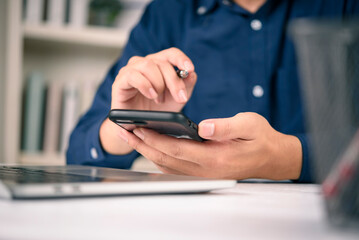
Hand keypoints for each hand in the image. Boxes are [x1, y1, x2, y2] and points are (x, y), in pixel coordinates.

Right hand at [112, 47, 196, 111]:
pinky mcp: (119, 82)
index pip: (171, 53)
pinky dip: (145, 85)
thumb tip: (191, 74)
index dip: (181, 58)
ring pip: (147, 65)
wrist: (138, 128)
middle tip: (180, 98)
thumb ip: (185, 86)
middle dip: (174, 81)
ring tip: (159, 100)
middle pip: (162, 62)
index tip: (190, 69)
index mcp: (158, 65)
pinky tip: (151, 95)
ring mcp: (130, 71)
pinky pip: (132, 75)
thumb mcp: (176, 100)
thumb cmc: (156, 111)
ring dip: (158, 83)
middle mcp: (144, 64)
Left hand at [118, 112, 301, 179]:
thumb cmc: (260, 139)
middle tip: (124, 132)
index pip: (176, 149)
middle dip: (142, 146)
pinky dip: (159, 157)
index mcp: (214, 158)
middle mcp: (205, 169)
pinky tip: (150, 147)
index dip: (154, 139)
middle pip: (165, 159)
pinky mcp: (202, 170)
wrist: (271, 157)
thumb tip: (202, 127)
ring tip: (131, 137)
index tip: (138, 128)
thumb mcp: (249, 125)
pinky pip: (174, 167)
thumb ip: (225, 126)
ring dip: (147, 151)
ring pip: (167, 165)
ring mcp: (203, 173)